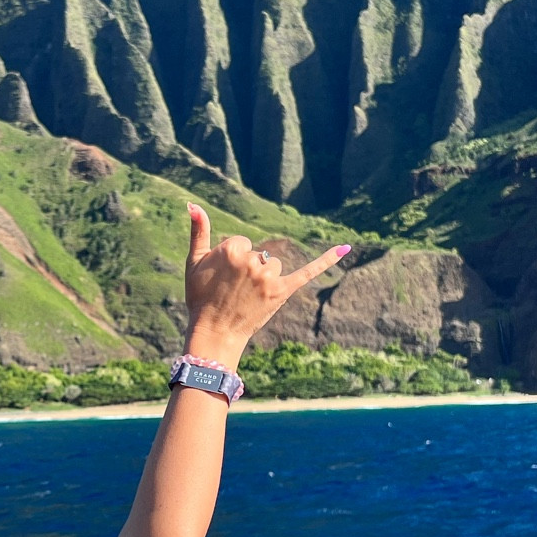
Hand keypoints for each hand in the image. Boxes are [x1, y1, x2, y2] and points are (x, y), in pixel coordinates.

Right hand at [183, 205, 350, 368]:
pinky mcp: (282, 292)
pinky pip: (307, 272)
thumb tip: (192, 204)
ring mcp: (268, 278)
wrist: (214, 332)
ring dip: (265, 278)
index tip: (222, 278)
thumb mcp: (194, 261)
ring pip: (274, 266)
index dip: (232, 261)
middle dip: (249, 270)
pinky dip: (326, 260)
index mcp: (232, 250)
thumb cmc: (200, 297)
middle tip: (234, 291)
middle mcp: (252, 262)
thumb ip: (198, 231)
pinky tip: (344, 248)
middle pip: (260, 255)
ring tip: (250, 297)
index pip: (242, 243)